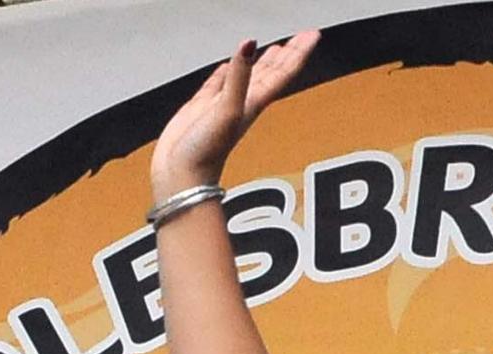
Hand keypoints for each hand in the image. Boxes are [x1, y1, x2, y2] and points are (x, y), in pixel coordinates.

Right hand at [149, 31, 316, 196]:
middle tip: (301, 37)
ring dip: (260, 62)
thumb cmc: (205, 154)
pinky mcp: (201, 109)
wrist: (181, 178)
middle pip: (271, 72)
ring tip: (274, 48)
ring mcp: (222, 106)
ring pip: (246, 77)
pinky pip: (217, 85)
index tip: (312, 36)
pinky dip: (224, 73)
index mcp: (253, 102)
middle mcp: (242, 102)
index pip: (283, 72)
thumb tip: (248, 44)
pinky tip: (226, 67)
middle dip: (286, 54)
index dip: (298, 52)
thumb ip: (238, 77)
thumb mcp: (227, 110)